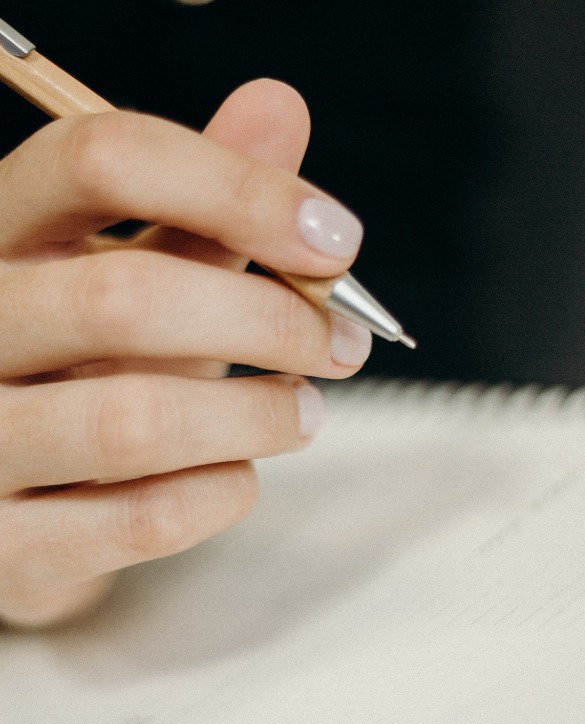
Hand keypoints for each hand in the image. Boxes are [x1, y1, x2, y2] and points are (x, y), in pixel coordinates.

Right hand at [0, 79, 371, 628]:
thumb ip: (202, 207)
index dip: (236, 186)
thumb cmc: (88, 373)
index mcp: (3, 236)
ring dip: (256, 416)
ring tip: (305, 413)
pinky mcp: (10, 547)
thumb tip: (279, 106)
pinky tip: (240, 476)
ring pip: (136, 421)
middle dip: (269, 321)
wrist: (20, 506)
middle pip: (125, 296)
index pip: (101, 161)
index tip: (337, 239)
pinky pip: (142, 519)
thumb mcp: (133, 276)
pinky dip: (221, 494)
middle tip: (341, 345)